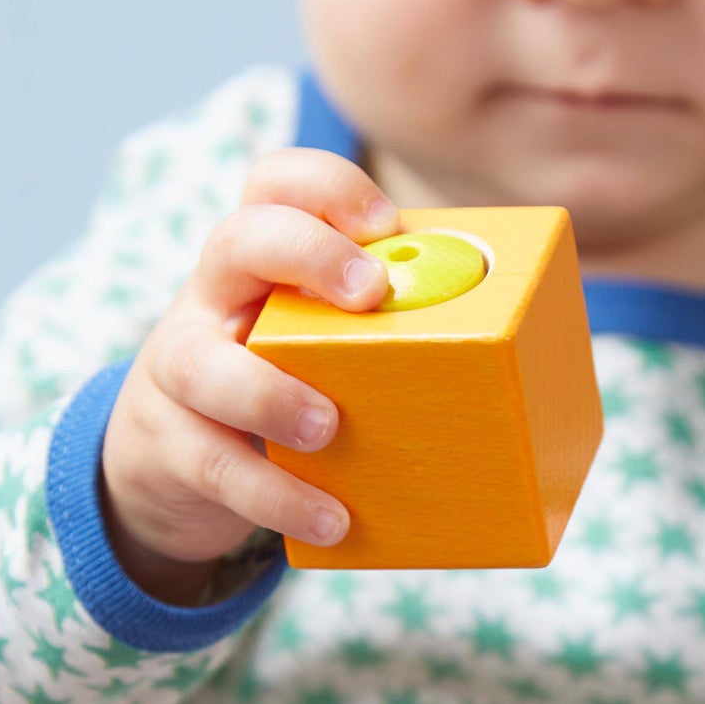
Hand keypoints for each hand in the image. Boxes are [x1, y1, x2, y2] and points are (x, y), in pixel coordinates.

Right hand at [101, 147, 400, 602]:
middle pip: (235, 240)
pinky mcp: (173, 446)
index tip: (385, 223)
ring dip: (268, 393)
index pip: (275, 185)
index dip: (325, 186)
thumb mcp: (322, 346)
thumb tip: (533, 358)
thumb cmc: (285, 387)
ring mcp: (181, 370)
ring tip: (327, 426)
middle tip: (369, 294)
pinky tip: (330, 519)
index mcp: (263, 263)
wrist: (172, 464)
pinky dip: (277, 495)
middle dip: (305, 254)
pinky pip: (219, 468)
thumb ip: (393, 334)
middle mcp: (214, 299)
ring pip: (201, 363)